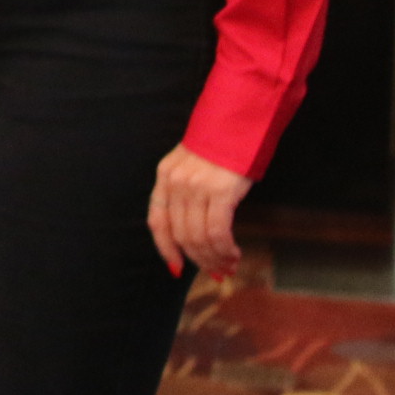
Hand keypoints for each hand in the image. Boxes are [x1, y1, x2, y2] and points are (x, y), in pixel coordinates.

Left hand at [148, 143, 250, 278]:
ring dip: (215, 258)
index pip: (157, 222)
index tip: (176, 268)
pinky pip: (217, 231)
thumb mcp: (190, 165)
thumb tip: (192, 229)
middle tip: (216, 271)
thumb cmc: (218, 146)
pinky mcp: (220, 192)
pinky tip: (234, 253)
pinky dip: (225, 249)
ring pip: (199, 237)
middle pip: (181, 235)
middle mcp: (175, 183)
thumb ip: (185, 191)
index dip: (165, 249)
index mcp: (164, 177)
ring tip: (228, 265)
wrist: (237, 123)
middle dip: (199, 259)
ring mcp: (196, 187)